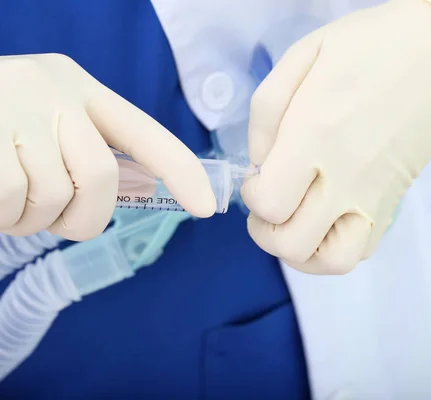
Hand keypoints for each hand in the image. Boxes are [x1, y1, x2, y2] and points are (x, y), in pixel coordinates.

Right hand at [0, 53, 214, 239]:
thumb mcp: (46, 127)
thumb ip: (85, 153)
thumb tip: (130, 193)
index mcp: (79, 88)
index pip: (147, 134)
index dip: (182, 172)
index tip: (207, 208)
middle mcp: (53, 88)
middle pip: (103, 177)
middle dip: (84, 217)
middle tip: (55, 222)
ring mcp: (16, 106)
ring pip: (56, 194)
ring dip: (34, 219)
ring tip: (12, 204)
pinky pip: (11, 198)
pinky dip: (3, 216)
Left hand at [241, 0, 430, 273]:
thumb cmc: (368, 46)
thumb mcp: (302, 56)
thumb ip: (267, 112)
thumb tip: (258, 161)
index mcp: (315, 137)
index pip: (268, 204)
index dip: (251, 195)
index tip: (259, 174)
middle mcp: (344, 177)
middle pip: (292, 243)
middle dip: (266, 232)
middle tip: (268, 203)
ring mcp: (373, 195)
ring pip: (331, 261)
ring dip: (302, 252)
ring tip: (295, 224)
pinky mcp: (393, 201)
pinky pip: (363, 249)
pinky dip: (337, 247)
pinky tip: (328, 220)